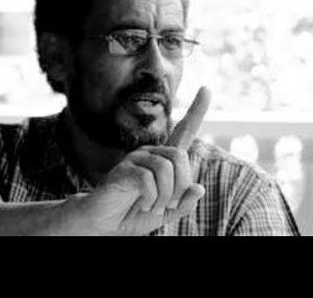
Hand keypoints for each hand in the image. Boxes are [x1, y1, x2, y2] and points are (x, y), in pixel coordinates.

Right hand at [73, 87, 211, 234]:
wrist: (105, 224)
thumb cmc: (134, 214)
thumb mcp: (166, 212)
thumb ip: (183, 203)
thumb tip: (199, 188)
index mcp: (164, 160)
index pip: (183, 130)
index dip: (196, 110)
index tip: (206, 89)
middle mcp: (150, 153)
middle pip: (180, 157)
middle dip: (180, 187)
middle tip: (166, 205)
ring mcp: (136, 159)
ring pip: (166, 169)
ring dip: (165, 196)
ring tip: (152, 206)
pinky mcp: (124, 169)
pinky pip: (149, 180)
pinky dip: (151, 199)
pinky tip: (142, 203)